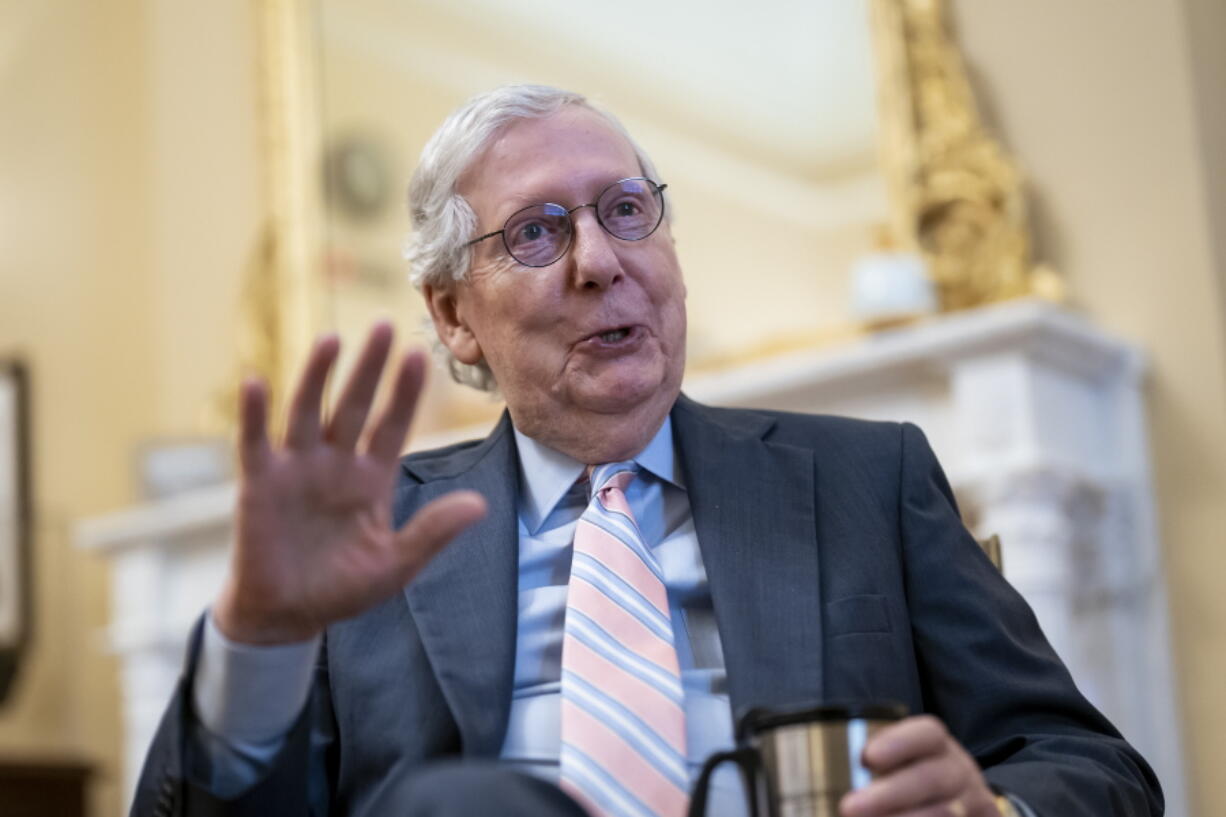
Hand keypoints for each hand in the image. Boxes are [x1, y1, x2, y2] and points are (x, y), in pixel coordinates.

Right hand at [213, 323, 486, 643]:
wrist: (287, 616)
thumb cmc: (343, 589)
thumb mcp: (396, 564)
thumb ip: (433, 532)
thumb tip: (481, 505)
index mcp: (372, 479)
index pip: (393, 426)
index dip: (405, 394)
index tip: (421, 356)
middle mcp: (335, 464)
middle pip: (354, 406)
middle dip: (369, 368)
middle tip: (384, 326)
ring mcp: (296, 469)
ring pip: (308, 411)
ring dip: (317, 377)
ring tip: (332, 339)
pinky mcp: (259, 484)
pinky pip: (255, 443)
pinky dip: (255, 414)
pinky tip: (257, 382)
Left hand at [840, 715, 997, 816]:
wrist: (957, 808)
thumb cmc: (908, 780)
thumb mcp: (893, 764)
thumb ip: (861, 763)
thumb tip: (796, 766)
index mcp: (936, 747)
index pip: (927, 734)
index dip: (899, 742)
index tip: (867, 756)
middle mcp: (958, 773)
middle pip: (932, 778)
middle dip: (889, 794)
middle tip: (849, 807)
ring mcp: (971, 805)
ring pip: (945, 813)